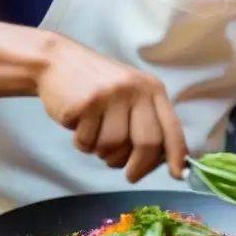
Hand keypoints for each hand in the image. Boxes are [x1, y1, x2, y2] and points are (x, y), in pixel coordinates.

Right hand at [36, 33, 187, 183]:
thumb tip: (163, 160)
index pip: (171, 127)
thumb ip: (147, 120)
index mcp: (152, 88)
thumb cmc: (97, 84)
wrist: (58, 60)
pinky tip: (79, 126)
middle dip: (139, 167)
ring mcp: (110, 96)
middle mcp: (135, 90)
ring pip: (113, 147)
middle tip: (130, 175)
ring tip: (95, 135)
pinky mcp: (85, 103)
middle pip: (146, 143)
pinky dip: (82, 143)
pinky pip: (87, 142)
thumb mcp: (130, 94)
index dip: (176, 154)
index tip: (177, 175)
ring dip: (103, 153)